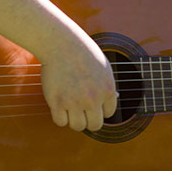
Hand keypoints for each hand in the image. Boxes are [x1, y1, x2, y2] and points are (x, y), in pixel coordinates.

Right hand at [0, 0, 117, 131]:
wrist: (61, 44)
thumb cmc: (82, 52)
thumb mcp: (103, 66)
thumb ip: (107, 85)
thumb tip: (113, 99)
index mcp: (108, 90)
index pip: (108, 114)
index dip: (99, 108)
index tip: (91, 101)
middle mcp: (93, 99)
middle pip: (94, 125)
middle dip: (88, 119)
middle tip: (80, 109)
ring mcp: (75, 102)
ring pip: (77, 126)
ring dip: (73, 119)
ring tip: (69, 106)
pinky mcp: (57, 102)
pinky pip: (60, 122)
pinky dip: (59, 116)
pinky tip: (59, 104)